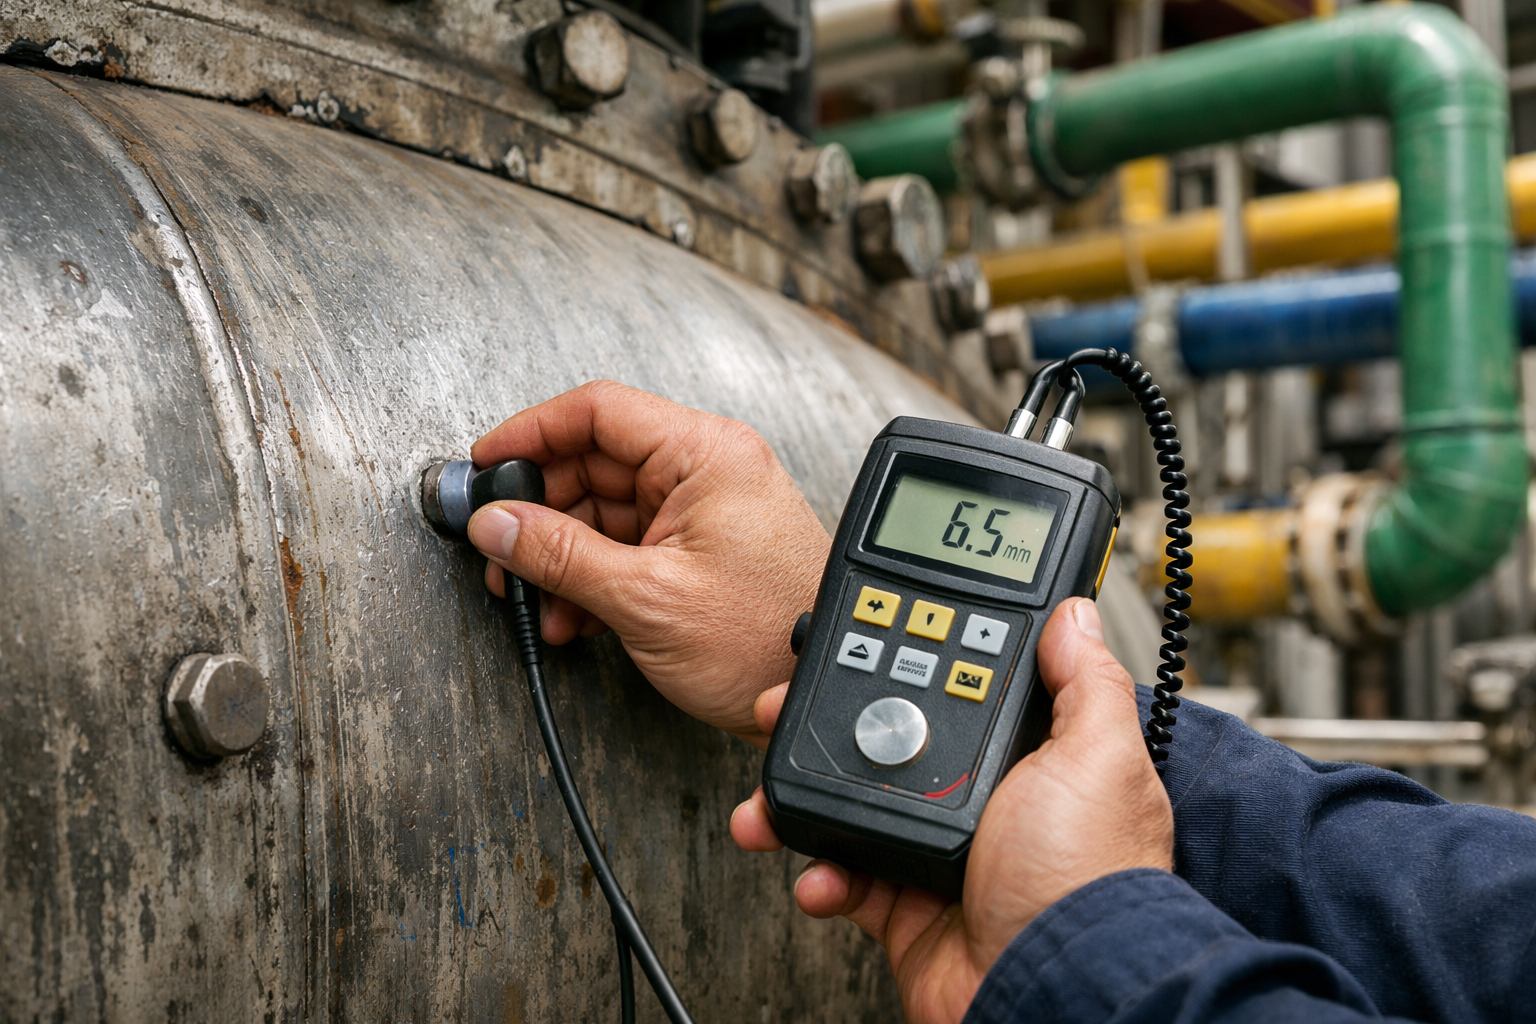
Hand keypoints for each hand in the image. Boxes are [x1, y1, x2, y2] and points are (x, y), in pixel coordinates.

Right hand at [465, 381, 830, 743]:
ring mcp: (702, 512)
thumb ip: (561, 555)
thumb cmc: (767, 642)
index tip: (485, 462)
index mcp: (705, 454)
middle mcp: (705, 472)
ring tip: (533, 598)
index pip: (599, 412)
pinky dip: (591, 579)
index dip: (532, 432)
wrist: (814, 693)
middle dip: (539, 512)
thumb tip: (497, 524)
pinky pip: (626, 547)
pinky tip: (570, 616)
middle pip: (593, 464)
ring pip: (603, 512)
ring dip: (561, 557)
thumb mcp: (646, 598)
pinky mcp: (696, 552)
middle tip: (498, 549)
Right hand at [730, 598, 1173, 1023]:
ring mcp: (939, 853)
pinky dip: (820, 873)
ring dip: (798, 800)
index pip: (954, 691)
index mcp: (1027, 760)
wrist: (1054, 987)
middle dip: (827, 725)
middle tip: (780, 710)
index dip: (903, 664)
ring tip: (768, 799)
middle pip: (888, 741)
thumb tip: (1073, 615)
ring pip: (852, 806)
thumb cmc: (1086, 880)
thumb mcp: (1097, 759)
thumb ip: (1083, 683)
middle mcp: (983, 802)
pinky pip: (845, 876)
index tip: (854, 647)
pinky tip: (818, 871)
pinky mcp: (905, 907)